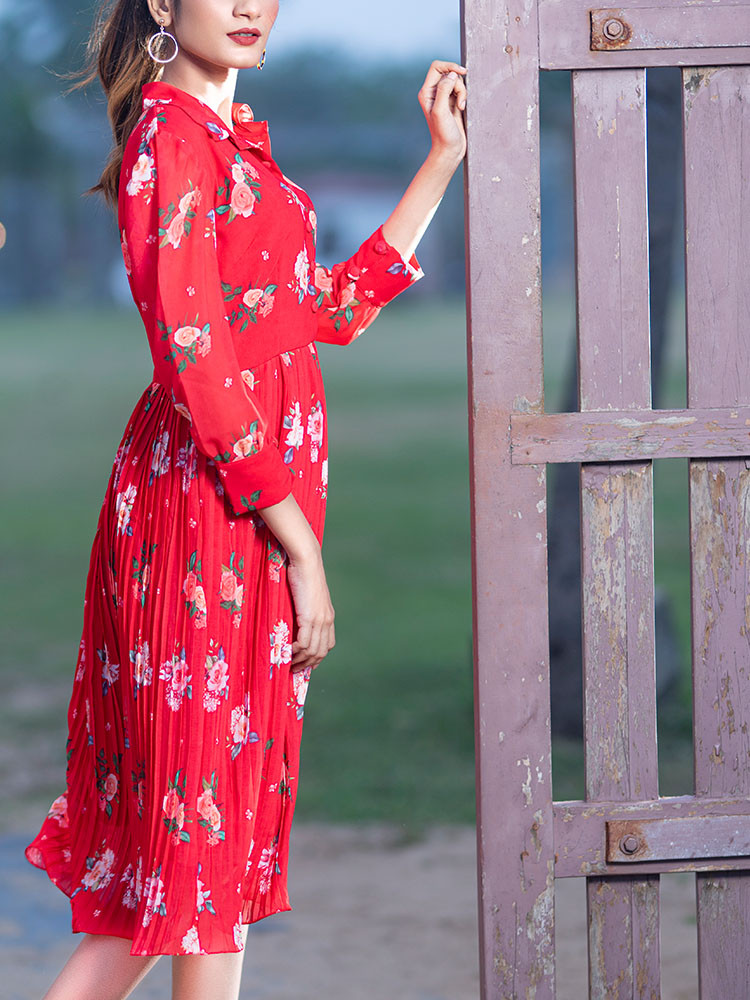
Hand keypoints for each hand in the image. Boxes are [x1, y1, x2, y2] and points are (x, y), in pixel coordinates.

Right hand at [287, 550, 335, 671]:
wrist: (306, 561)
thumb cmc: (302, 574)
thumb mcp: (306, 596)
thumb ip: (304, 609)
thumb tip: (292, 619)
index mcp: (328, 616)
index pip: (327, 645)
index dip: (317, 658)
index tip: (304, 664)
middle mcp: (327, 620)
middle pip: (321, 652)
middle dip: (307, 665)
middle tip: (293, 670)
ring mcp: (320, 620)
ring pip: (312, 651)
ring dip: (299, 661)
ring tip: (288, 665)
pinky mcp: (310, 618)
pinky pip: (304, 643)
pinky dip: (295, 652)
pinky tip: (286, 653)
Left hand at [418, 60, 466, 163]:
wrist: (449, 149)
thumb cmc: (442, 134)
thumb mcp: (440, 110)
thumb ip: (444, 90)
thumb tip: (452, 74)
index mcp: (427, 92)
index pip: (436, 67)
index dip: (449, 66)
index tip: (461, 72)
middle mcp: (434, 93)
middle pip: (449, 74)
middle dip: (458, 84)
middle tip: (458, 100)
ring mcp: (444, 97)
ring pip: (457, 82)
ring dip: (462, 92)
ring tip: (460, 107)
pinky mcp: (453, 103)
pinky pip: (461, 91)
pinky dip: (464, 97)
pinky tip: (462, 109)